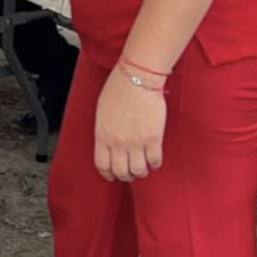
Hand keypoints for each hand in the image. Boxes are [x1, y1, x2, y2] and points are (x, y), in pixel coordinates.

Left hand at [93, 67, 166, 181]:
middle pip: (121, 171)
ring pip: (138, 170)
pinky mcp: (153, 138)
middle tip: (130, 174)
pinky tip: (154, 161)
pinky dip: (155, 165)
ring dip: (140, 172)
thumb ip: (104, 130)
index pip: (102, 164)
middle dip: (125, 176)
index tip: (112, 176)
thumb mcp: (102, 112)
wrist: (137, 79)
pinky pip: (155, 161)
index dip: (108, 174)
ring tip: (143, 168)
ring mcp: (136, 142)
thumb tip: (108, 143)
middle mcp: (117, 142)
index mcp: (102, 135)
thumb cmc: (118, 90)